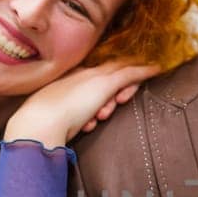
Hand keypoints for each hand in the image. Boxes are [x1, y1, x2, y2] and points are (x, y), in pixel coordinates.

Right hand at [3, 60, 156, 145]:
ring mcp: (93, 78)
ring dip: (121, 94)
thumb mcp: (54, 119)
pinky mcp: (106, 83)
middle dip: (117, 88)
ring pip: (120, 76)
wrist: (39, 124)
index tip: (110, 96)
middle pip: (109, 72)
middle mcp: (80, 75)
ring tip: (99, 116)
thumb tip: (77, 125)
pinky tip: (157, 69)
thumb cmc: (42, 127)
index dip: (104, 84)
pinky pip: (130, 74)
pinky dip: (144, 71)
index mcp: (65, 81)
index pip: (91, 76)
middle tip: (105, 112)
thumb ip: (64, 118)